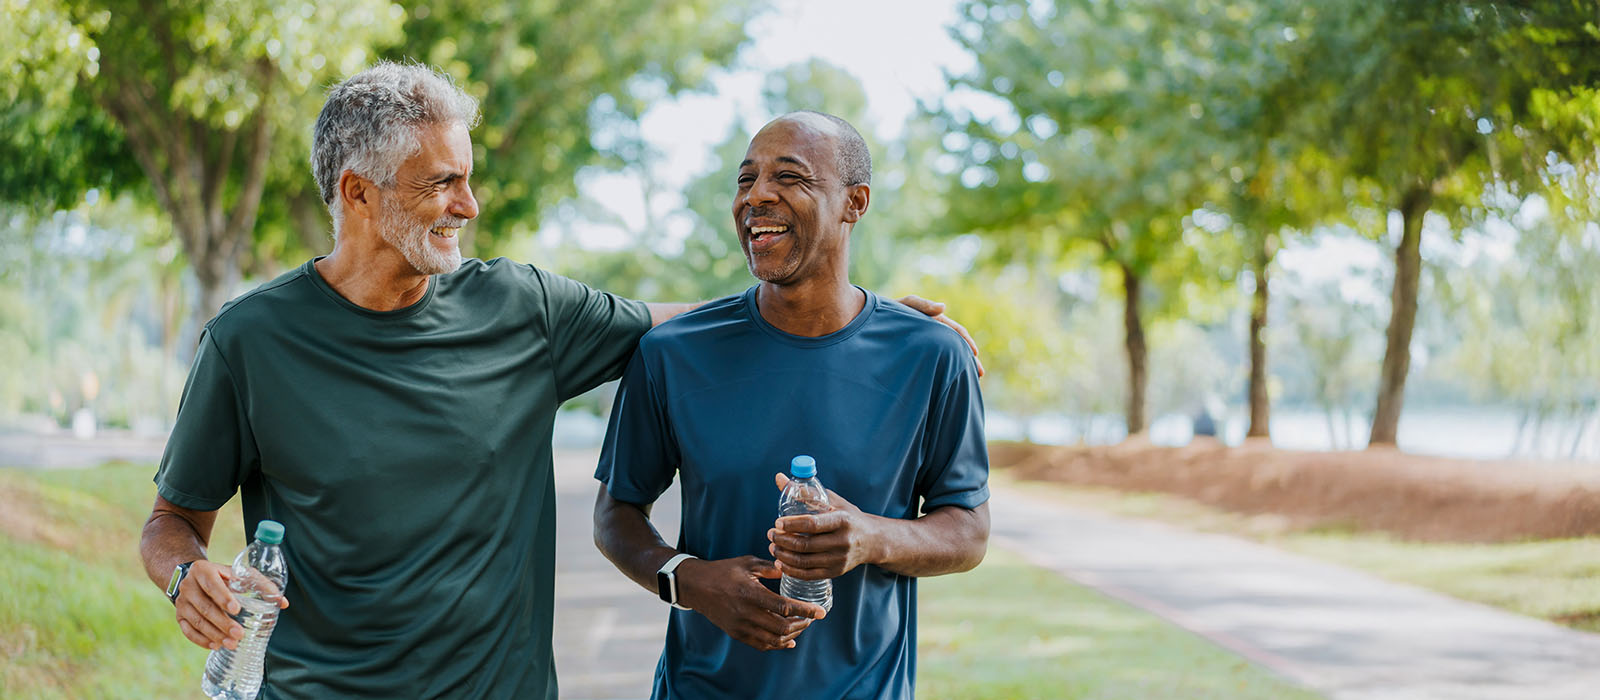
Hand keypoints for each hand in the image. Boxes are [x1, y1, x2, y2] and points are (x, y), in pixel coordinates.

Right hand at [173, 560, 289, 650]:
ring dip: (214, 634)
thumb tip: (283, 603)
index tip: (237, 610)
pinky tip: (215, 645)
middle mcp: (188, 585)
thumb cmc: (225, 576)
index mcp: (203, 570)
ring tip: (231, 643)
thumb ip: (262, 585)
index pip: (212, 584)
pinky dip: (201, 640)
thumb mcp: (241, 574)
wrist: (195, 578)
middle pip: (205, 607)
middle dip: (222, 623)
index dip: (224, 597)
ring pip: (197, 621)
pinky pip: (188, 631)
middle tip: (239, 634)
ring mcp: (182, 601)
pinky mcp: (179, 615)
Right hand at [675, 555, 826, 650]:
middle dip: (802, 624)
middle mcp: (746, 613)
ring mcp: (740, 626)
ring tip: (802, 626)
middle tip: (812, 618)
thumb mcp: (746, 563)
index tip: (821, 612)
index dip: (806, 611)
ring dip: (792, 635)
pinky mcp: (736, 633)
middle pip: (782, 627)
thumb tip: (790, 568)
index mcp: (751, 593)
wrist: (696, 586)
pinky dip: (777, 644)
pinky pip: (761, 644)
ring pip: (773, 639)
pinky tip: (788, 640)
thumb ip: (769, 567)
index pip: (784, 607)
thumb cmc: (723, 571)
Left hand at [769, 473, 879, 580]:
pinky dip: (791, 570)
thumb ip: (806, 491)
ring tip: (774, 546)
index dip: (791, 524)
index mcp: (842, 520)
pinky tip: (781, 562)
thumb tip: (779, 478)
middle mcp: (842, 541)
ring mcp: (839, 559)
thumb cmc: (848, 517)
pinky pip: (808, 574)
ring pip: (804, 562)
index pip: (812, 524)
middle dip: (782, 540)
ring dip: (783, 555)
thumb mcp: (832, 501)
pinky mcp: (836, 572)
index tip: (777, 522)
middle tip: (771, 534)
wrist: (872, 540)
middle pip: (805, 545)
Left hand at [895, 295, 984, 376]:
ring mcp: (928, 346)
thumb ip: (923, 305)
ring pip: (948, 357)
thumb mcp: (906, 305)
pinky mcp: (919, 356)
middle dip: (969, 360)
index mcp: (936, 322)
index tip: (975, 354)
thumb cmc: (889, 311)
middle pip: (957, 348)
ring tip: (968, 382)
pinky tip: (946, 383)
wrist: (873, 321)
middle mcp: (935, 334)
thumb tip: (943, 307)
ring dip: (959, 368)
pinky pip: (935, 364)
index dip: (967, 342)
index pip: (957, 332)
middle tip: (980, 374)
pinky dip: (944, 371)